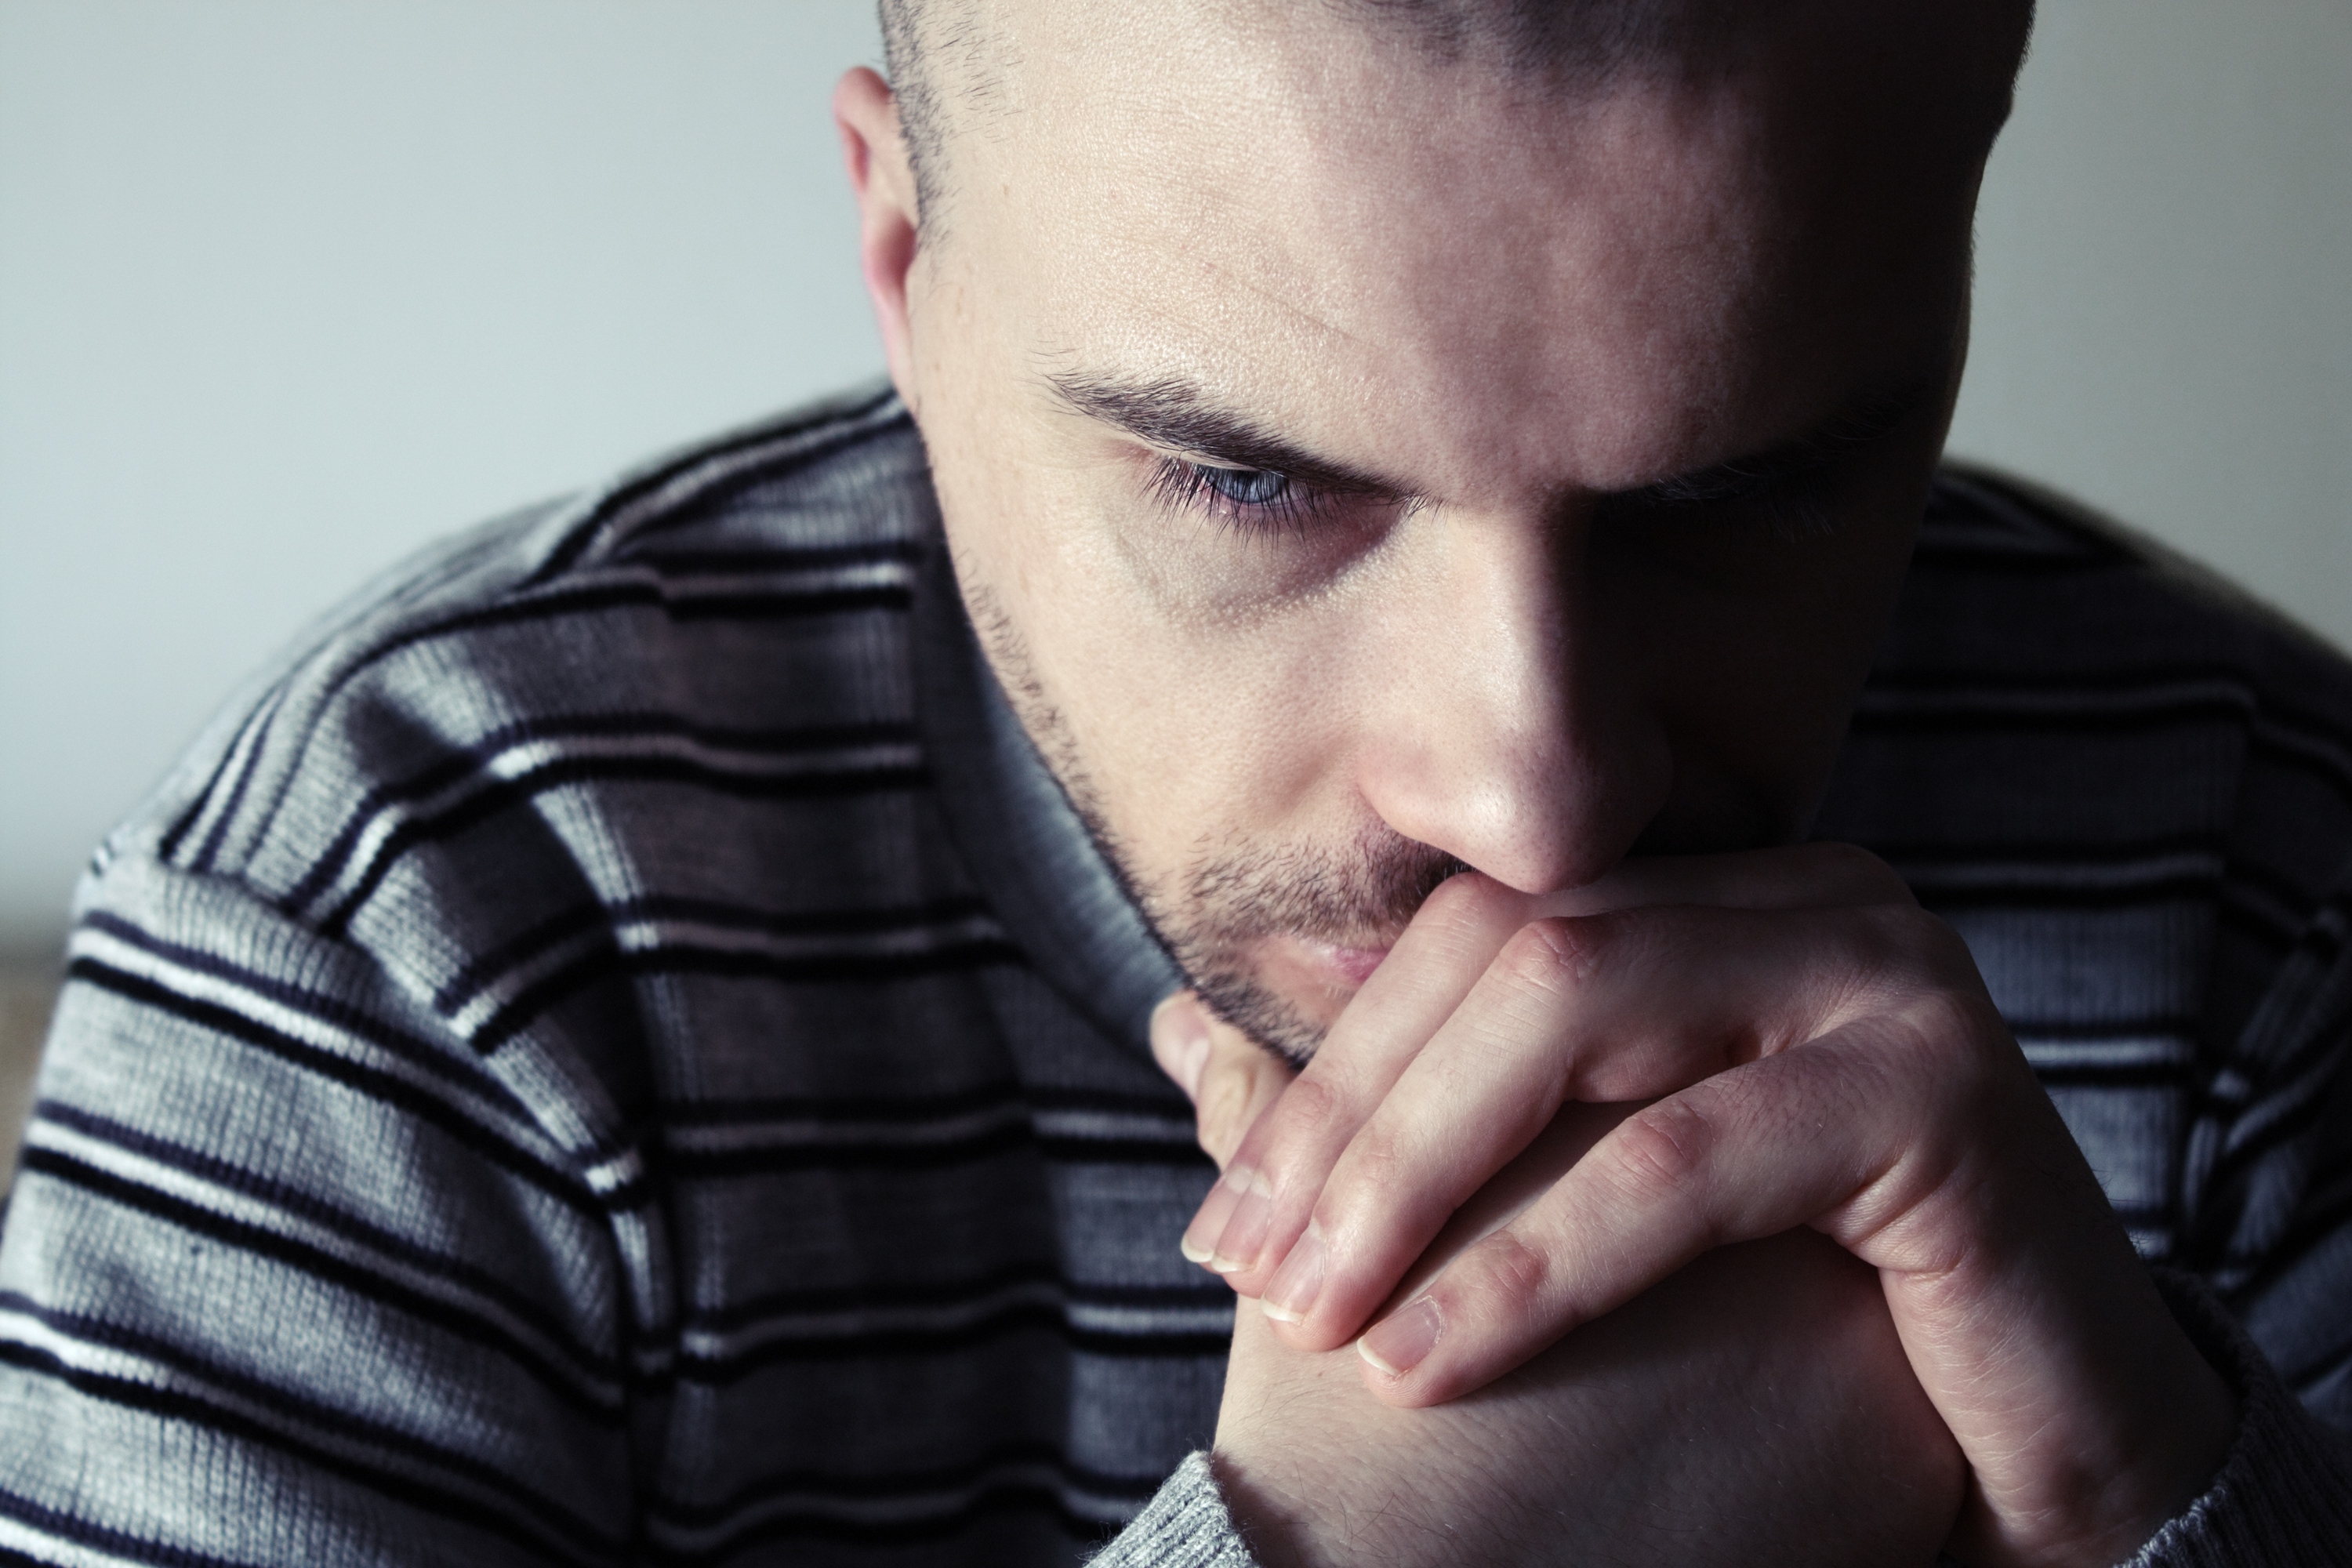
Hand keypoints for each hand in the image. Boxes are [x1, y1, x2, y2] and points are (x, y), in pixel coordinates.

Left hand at [1166, 844, 2234, 1566]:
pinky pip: (1690, 1160)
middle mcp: (1800, 897)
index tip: (1223, 1210)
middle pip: (1511, 951)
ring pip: (1580, 1015)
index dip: (1329, 1063)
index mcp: (1714, 897)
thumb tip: (1184, 1036)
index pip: (1473, 931)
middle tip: (1240, 1267)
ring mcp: (1881, 973)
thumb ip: (1417, 1115)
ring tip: (1314, 1315)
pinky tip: (1428, 1359)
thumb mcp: (1586, 1197)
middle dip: (1352, 1116)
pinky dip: (1537, 1262)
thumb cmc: (1794, 1315)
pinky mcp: (1945, 1091)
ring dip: (1414, 1175)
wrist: (2037, 1434)